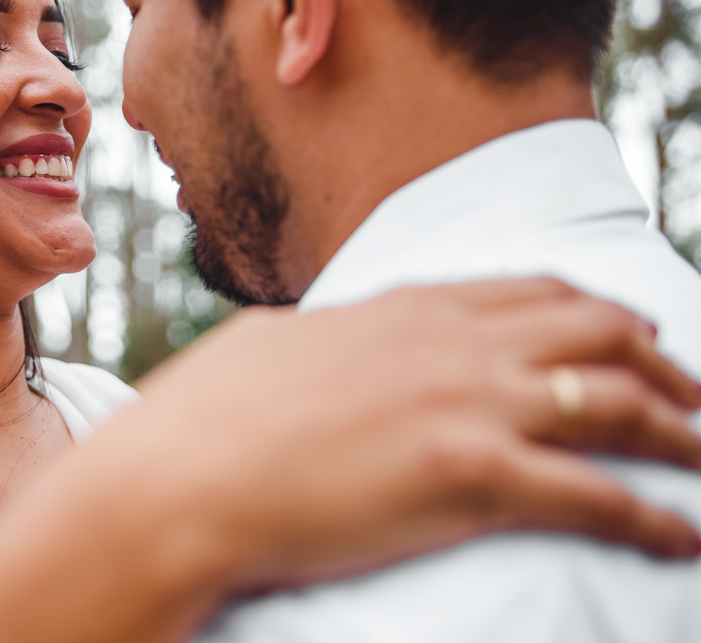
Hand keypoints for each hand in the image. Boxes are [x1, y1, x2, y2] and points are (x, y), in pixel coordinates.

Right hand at [0, 278, 700, 642]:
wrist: (179, 476)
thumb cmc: (206, 416)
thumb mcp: (270, 344)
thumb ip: (323, 336)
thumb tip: (324, 334)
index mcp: (401, 308)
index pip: (529, 292)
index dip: (594, 310)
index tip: (627, 333)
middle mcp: (450, 343)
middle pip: (594, 327)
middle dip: (657, 358)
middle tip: (688, 394)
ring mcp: (467, 403)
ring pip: (616, 399)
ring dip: (679, 428)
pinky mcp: (472, 475)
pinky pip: (598, 495)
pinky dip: (655, 517)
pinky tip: (684, 538)